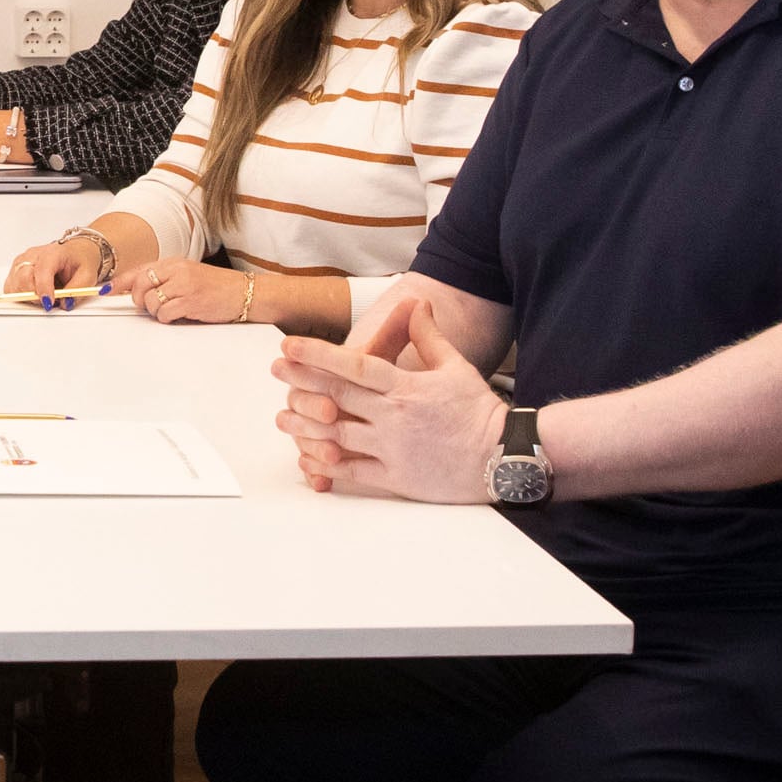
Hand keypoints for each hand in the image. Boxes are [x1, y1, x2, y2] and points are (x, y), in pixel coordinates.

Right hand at [1, 237, 105, 300]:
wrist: (74, 252)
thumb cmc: (79, 261)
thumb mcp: (87, 276)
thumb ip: (77, 290)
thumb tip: (65, 303)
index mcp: (52, 253)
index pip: (42, 271)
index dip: (43, 289)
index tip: (49, 303)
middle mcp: (33, 255)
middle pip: (23, 278)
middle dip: (35, 296)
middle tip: (49, 302)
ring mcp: (22, 261)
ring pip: (14, 284)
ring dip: (27, 296)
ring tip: (43, 295)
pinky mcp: (15, 269)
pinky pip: (10, 287)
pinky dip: (19, 295)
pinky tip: (33, 293)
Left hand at [119, 258, 253, 325]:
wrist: (245, 292)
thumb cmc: (216, 287)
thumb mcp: (188, 276)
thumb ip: (164, 280)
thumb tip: (135, 291)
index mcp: (174, 263)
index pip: (139, 270)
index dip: (120, 282)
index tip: (106, 290)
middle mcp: (177, 270)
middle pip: (140, 285)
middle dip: (140, 300)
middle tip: (152, 306)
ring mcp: (184, 285)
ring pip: (151, 301)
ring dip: (157, 312)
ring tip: (173, 310)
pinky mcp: (191, 301)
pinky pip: (165, 313)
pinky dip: (168, 318)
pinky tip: (180, 315)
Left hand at [269, 299, 504, 500]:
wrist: (505, 456)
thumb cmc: (479, 410)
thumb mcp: (455, 366)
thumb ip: (427, 336)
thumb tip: (417, 303)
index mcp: (405, 387)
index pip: (354, 366)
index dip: (318, 355)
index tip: (289, 346)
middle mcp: (393, 417)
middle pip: (337, 396)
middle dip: (301, 381)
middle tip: (275, 371)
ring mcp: (392, 449)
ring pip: (336, 435)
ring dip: (304, 426)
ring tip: (282, 417)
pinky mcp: (397, 478)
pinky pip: (352, 473)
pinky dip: (326, 466)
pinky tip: (307, 458)